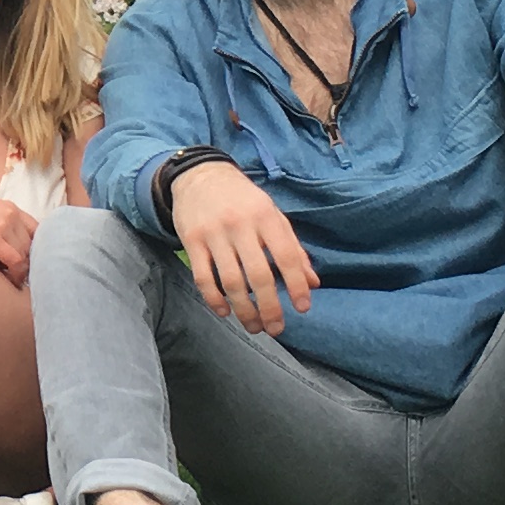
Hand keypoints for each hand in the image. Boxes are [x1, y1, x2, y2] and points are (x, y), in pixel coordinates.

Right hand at [0, 189, 40, 278]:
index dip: (36, 253)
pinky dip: (15, 275)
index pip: (39, 233)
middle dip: (31, 265)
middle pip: (36, 246)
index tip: (29, 269)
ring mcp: (3, 223)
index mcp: (8, 208)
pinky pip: (17, 261)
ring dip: (23, 272)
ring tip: (11, 283)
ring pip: (28, 255)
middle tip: (21, 281)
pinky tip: (6, 282)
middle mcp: (10, 212)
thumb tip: (15, 260)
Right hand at [167, 157, 316, 335]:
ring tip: (254, 326)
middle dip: (270, 307)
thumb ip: (293, 248)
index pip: (286, 256)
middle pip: (258, 275)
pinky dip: (214, 299)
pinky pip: (203, 277)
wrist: (200, 175)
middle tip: (276, 328)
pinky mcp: (191, 241)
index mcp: (265, 216)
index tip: (303, 308)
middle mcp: (240, 225)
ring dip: (244, 310)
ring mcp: (213, 233)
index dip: (296, 285)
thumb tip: (313, 283)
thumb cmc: (243, 199)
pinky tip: (225, 312)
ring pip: (231, 281)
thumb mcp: (273, 215)